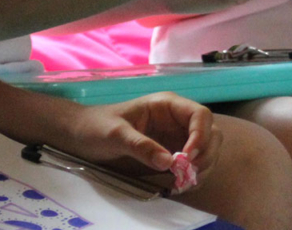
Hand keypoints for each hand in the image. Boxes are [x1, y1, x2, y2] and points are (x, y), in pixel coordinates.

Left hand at [54, 93, 218, 179]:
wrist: (81, 137)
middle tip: (188, 174)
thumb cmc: (96, 127)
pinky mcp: (171, 156)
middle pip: (210, 134)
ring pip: (206, 152)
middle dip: (206, 154)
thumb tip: (169, 162)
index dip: (201, 135)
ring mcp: (176, 139)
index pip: (200, 115)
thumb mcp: (115, 134)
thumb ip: (140, 146)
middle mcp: (177, 121)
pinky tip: (178, 186)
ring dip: (202, 168)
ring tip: (182, 182)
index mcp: (166, 106)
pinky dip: (193, 177)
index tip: (188, 157)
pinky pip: (193, 166)